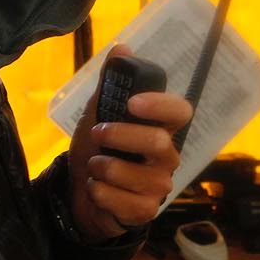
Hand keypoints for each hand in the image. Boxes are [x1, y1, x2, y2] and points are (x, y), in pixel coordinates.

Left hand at [68, 44, 192, 241]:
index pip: (180, 112)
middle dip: (120, 135)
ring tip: (94, 167)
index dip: (161, 105)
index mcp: (160, 129)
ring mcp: (158, 186)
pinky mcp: (146, 211)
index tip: (133, 102)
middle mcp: (166, 157)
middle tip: (97, 133)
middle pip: (158, 142)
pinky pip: (122, 201)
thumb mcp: (97, 114)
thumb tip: (122, 47)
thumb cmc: (97, 150)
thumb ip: (110, 85)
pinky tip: (96, 189)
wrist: (79, 193)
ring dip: (103, 168)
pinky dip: (99, 193)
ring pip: (135, 174)